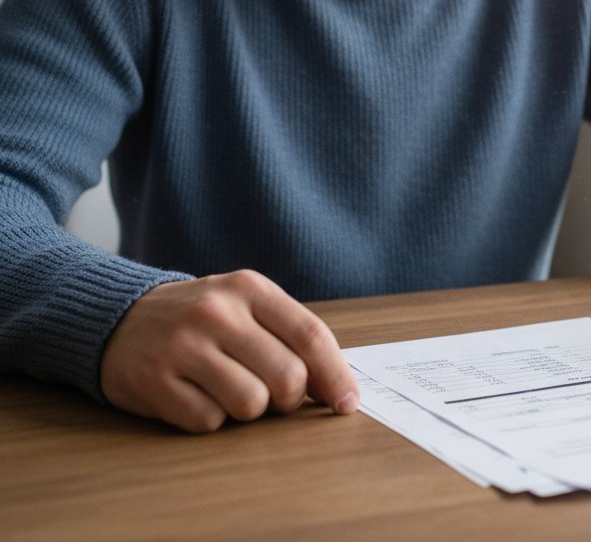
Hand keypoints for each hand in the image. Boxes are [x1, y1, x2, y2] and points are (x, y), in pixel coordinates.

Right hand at [100, 270, 359, 432]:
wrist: (122, 317)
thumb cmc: (203, 317)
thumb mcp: (246, 305)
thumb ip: (289, 335)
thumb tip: (335, 386)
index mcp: (249, 288)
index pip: (310, 335)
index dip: (335, 375)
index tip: (348, 403)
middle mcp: (217, 312)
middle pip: (287, 377)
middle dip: (290, 398)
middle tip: (276, 395)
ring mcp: (183, 346)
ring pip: (250, 404)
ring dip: (248, 409)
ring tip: (229, 388)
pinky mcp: (153, 381)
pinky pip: (208, 422)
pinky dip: (211, 419)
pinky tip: (196, 395)